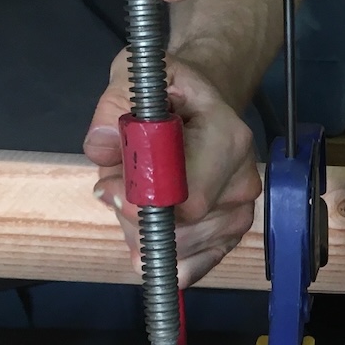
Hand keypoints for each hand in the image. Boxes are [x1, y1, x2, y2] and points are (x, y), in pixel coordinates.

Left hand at [85, 51, 261, 287]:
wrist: (201, 106)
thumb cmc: (168, 91)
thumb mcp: (133, 80)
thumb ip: (112, 107)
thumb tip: (102, 146)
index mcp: (227, 138)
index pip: (187, 198)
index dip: (141, 203)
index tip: (108, 186)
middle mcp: (242, 180)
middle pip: (182, 231)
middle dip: (137, 219)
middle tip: (114, 187)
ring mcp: (241, 212)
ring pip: (181, 249)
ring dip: (144, 232)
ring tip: (136, 197)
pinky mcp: (232, 235)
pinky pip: (196, 264)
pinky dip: (166, 256)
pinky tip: (151, 238)